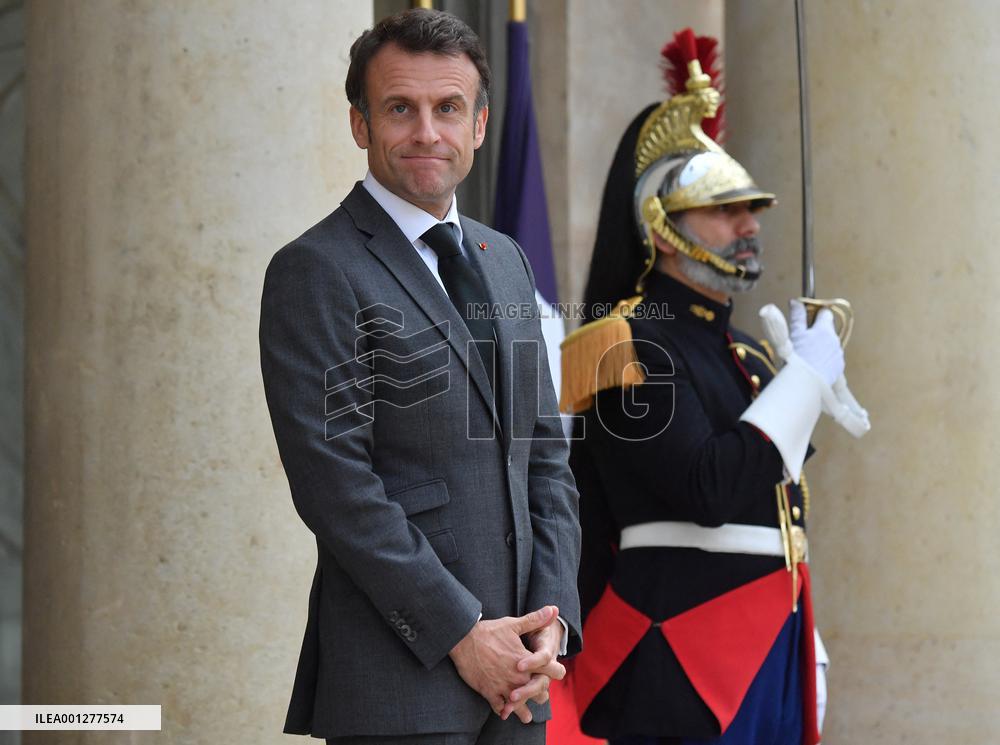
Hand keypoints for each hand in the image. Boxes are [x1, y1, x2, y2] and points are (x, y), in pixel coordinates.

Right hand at [449, 605, 558, 722]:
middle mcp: (518, 677)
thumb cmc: (488, 631)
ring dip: (523, 709)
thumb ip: (535, 620)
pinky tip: (505, 710)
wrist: (463, 640)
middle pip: (539, 693)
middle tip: (538, 693)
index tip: (554, 672)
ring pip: (520, 707)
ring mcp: (503, 687)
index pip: (551, 671)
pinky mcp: (489, 693)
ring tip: (525, 714)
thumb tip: (553, 609)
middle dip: (540, 693)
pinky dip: (504, 710)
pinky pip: (500, 708)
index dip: (555, 672)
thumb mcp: (513, 624)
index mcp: (527, 661)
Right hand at [789, 300, 843, 386]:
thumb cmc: (798, 358)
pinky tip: (813, 366)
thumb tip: (796, 302)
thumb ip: (797, 316)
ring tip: (806, 356)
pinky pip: (831, 359)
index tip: (807, 319)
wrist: (806, 383)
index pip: (825, 313)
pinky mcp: (838, 367)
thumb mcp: (794, 334)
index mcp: (824, 328)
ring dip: (820, 347)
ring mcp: (838, 354)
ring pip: (829, 345)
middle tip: (802, 341)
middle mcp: (834, 339)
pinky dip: (824, 360)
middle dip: (817, 333)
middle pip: (827, 330)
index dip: (816, 314)